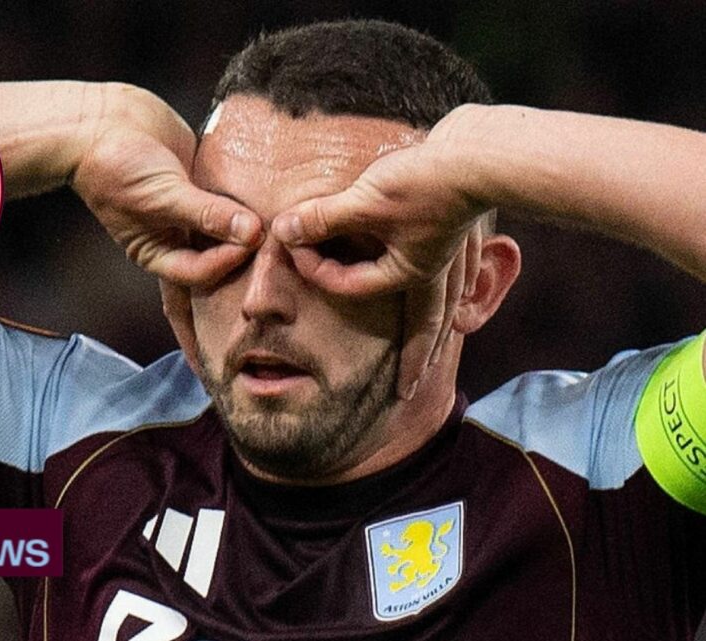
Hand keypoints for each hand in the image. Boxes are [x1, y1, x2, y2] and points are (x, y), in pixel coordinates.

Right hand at [72, 84, 262, 284]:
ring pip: (228, 226)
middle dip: (244, 258)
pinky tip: (272, 194)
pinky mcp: (202, 179)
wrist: (100, 120)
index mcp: (158, 252)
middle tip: (278, 256)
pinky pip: (230, 195)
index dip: (226, 262)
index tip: (251, 240)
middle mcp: (176, 235)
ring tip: (282, 228)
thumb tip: (252, 233)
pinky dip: (247, 196)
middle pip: (218, 257)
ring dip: (250, 226)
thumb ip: (207, 215)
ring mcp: (191, 207)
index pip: (199, 273)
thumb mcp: (162, 196)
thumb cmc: (116, 167)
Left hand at [271, 117, 489, 398]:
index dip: (317, 268)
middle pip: (428, 326)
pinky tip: (459, 293)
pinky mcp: (461, 227)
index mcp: (411, 274)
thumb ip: (323, 218)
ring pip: (448, 302)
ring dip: (440, 328)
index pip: (350, 285)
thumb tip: (284, 230)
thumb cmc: (427, 180)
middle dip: (417, 358)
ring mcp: (455, 252)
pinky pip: (458, 274)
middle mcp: (437, 272)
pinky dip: (456, 290)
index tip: (294, 243)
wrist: (485, 152)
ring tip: (438, 348)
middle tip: (409, 388)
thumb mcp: (365, 201)